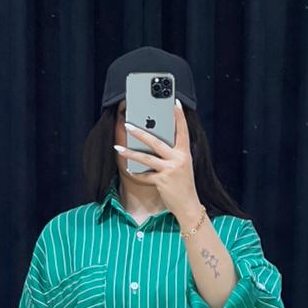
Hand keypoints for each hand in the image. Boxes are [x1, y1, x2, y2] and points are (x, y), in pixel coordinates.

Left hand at [115, 98, 199, 219]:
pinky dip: (136, 173)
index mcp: (185, 153)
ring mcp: (170, 170)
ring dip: (130, 152)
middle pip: (157, 142)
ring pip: (147, 158)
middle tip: (128, 124)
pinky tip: (127, 169)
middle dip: (140, 132)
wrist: (188, 205)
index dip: (179, 116)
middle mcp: (178, 159)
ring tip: (118, 147)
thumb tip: (156, 143)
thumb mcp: (182, 165)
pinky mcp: (162, 181)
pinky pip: (145, 175)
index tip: (174, 103)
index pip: (183, 130)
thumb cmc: (183, 184)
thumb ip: (173, 154)